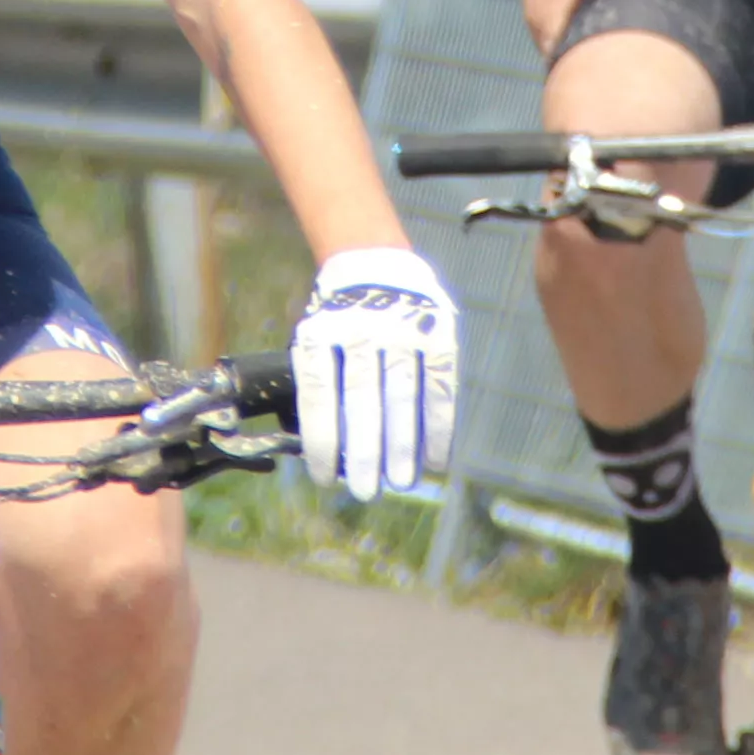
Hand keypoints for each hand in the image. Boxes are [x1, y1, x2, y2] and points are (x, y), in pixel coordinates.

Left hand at [288, 246, 459, 500]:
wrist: (374, 263)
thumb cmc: (336, 323)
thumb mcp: (314, 341)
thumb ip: (318, 386)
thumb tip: (328, 457)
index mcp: (320, 331)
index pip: (318, 392)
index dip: (322, 440)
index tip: (326, 478)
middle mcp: (360, 326)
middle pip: (362, 398)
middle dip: (365, 451)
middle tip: (366, 491)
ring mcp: (402, 326)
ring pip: (403, 394)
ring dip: (403, 445)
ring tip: (401, 481)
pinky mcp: (438, 330)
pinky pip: (440, 386)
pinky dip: (439, 426)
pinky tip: (435, 459)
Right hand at [518, 0, 670, 49]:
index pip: (559, 10)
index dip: (560, 38)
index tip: (567, 60)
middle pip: (541, 16)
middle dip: (550, 43)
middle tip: (564, 67)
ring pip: (532, 10)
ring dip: (541, 34)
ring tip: (555, 57)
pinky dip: (536, 19)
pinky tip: (546, 33)